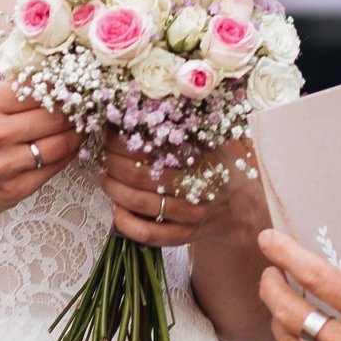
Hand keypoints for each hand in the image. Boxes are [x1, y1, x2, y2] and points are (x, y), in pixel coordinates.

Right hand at [0, 80, 77, 232]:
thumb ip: (11, 95)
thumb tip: (58, 85)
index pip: (40, 89)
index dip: (63, 89)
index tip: (75, 88)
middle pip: (55, 116)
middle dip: (75, 112)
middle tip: (85, 108)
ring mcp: (3, 165)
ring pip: (60, 144)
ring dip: (76, 135)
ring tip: (80, 128)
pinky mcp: (13, 190)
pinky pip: (53, 169)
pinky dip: (66, 157)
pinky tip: (66, 149)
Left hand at [94, 131, 262, 248]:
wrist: (238, 205)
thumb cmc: (212, 167)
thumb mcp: (205, 141)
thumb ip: (179, 126)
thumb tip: (136, 104)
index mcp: (200, 157)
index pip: (150, 145)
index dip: (121, 139)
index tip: (109, 131)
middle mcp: (196, 186)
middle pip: (139, 174)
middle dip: (111, 162)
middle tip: (102, 154)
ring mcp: (191, 214)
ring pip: (139, 203)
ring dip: (113, 189)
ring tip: (104, 178)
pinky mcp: (184, 236)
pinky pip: (148, 235)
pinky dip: (125, 222)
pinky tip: (116, 208)